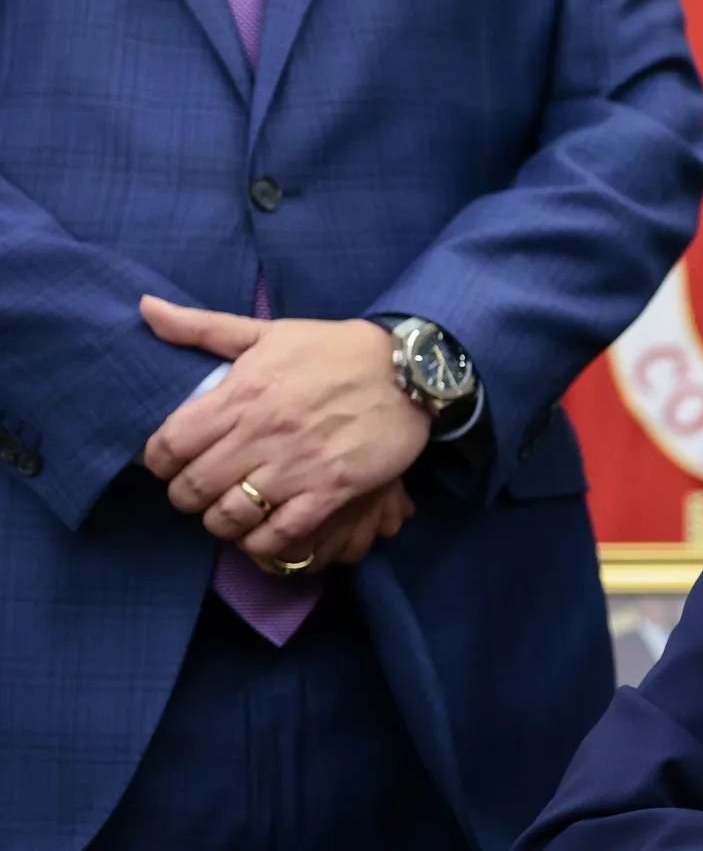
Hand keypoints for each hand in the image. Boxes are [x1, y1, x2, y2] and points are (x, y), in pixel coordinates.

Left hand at [139, 296, 431, 563]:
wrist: (407, 371)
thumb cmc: (334, 350)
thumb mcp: (268, 332)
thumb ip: (202, 327)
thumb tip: (146, 307)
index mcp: (242, 393)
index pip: (170, 444)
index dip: (159, 463)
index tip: (170, 464)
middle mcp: (263, 432)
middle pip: (193, 488)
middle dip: (187, 497)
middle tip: (199, 493)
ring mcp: (298, 465)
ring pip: (231, 517)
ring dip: (222, 523)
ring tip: (230, 515)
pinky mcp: (332, 490)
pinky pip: (281, 534)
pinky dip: (263, 543)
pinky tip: (263, 532)